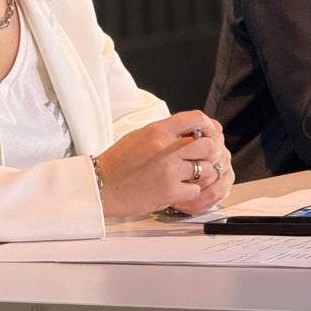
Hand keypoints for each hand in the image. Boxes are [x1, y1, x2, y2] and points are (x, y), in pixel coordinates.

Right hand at [94, 110, 233, 217]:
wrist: (100, 188)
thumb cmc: (119, 162)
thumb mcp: (141, 136)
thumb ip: (167, 131)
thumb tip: (194, 129)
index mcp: (158, 131)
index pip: (196, 118)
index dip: (208, 126)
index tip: (209, 133)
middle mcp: (166, 149)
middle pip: (208, 145)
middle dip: (207, 152)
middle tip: (199, 158)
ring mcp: (169, 171)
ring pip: (205, 168)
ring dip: (200, 173)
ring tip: (187, 175)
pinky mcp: (170, 192)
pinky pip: (196, 189)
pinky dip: (190, 191)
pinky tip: (179, 189)